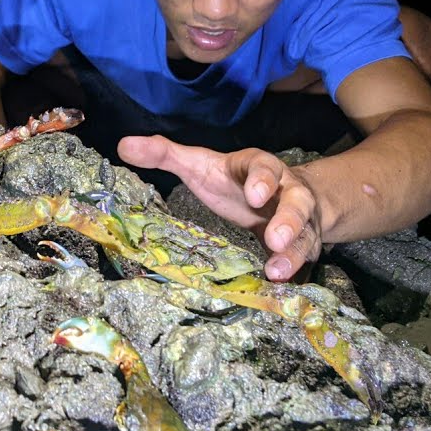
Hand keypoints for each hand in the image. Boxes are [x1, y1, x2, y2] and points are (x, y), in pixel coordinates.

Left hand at [118, 135, 320, 281]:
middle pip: (297, 202)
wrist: (282, 194)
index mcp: (261, 169)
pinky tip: (282, 285)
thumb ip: (166, 154)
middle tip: (275, 238)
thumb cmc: (236, 181)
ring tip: (277, 272)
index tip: (255, 195)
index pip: (266, 167)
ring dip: (294, 253)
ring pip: (305, 236)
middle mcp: (287, 193)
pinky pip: (304, 260)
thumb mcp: (201, 165)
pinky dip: (295, 272)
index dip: (263, 180)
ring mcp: (299, 222)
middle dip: (290, 220)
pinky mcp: (301, 246)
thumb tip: (124, 145)